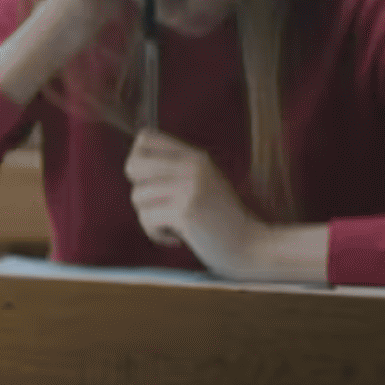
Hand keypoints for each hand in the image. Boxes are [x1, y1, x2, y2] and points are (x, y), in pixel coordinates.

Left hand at [126, 130, 262, 266]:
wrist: (251, 245)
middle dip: (139, 188)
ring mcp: (189, 188)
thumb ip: (174, 169)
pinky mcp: (186, 211)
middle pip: (133, 164)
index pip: (145, 138)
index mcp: (195, 157)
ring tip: (172, 223)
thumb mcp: (203, 182)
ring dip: (149, 216)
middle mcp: (192, 167)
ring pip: (137, 195)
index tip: (152, 180)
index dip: (138, 159)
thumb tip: (132, 162)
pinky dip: (155, 233)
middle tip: (159, 204)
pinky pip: (146, 218)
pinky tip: (176, 237)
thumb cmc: (221, 218)